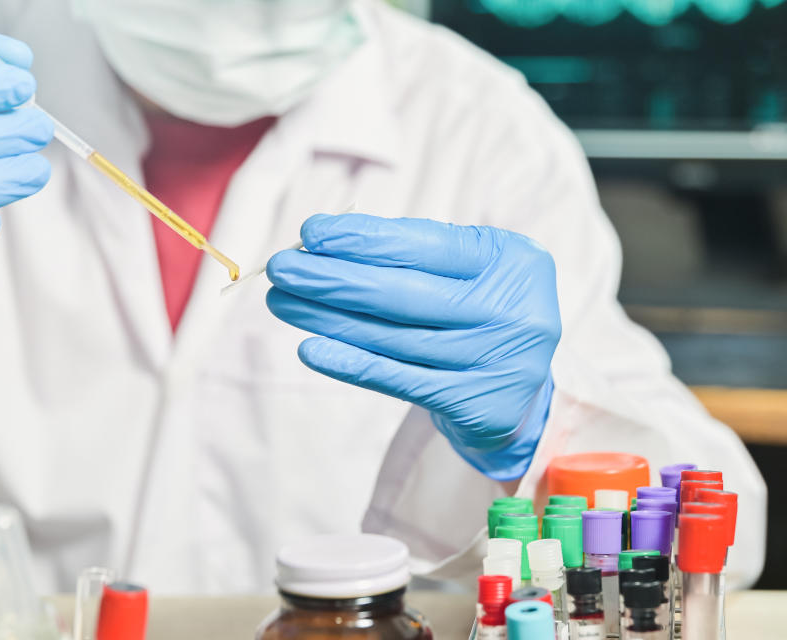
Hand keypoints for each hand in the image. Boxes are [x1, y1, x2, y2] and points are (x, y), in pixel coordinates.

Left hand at [266, 214, 560, 479]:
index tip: (311, 233)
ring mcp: (493, 361)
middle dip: (333, 279)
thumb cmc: (480, 312)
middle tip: (281, 268)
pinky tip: (310, 349)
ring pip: (392, 337)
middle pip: (402, 293)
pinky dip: (350, 364)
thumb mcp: (470, 270)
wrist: (522, 394)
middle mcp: (509, 311)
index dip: (364, 239)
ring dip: (328, 319)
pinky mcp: (472, 404)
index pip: (426, 245)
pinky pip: (397, 380)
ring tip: (282, 302)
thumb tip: (325, 242)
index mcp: (510, 261)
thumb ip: (415, 253)